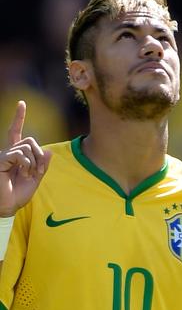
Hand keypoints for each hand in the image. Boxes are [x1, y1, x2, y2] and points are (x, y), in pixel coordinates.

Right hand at [0, 101, 51, 216]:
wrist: (8, 206)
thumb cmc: (19, 194)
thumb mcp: (36, 178)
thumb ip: (43, 165)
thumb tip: (49, 151)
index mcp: (17, 156)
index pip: (17, 133)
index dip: (18, 118)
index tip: (21, 103)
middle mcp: (9, 153)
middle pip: (30, 140)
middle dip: (40, 154)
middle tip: (39, 171)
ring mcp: (4, 155)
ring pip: (27, 146)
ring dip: (34, 161)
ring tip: (30, 174)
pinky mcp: (0, 159)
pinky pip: (20, 153)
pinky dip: (27, 163)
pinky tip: (23, 172)